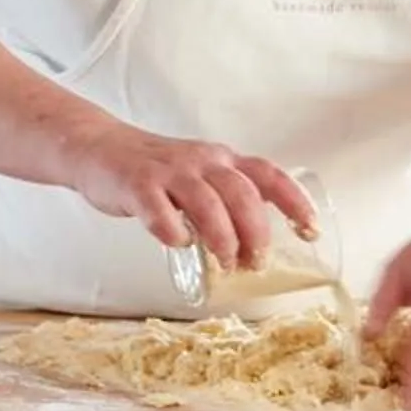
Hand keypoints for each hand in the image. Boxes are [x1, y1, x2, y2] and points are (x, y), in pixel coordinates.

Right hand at [65, 124, 317, 272]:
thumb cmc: (156, 171)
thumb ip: (226, 200)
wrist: (100, 148)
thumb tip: (255, 248)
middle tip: (255, 262)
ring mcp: (168, 172)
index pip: (268, 175)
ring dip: (222, 238)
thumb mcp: (200, 175)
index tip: (310, 229)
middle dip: (256, 232)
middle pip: (242, 194)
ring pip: (207, 204)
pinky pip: (160, 212)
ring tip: (226, 262)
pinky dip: (173, 233)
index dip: (295, 202)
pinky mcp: (137, 185)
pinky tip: (177, 243)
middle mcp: (200, 162)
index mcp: (221, 160)